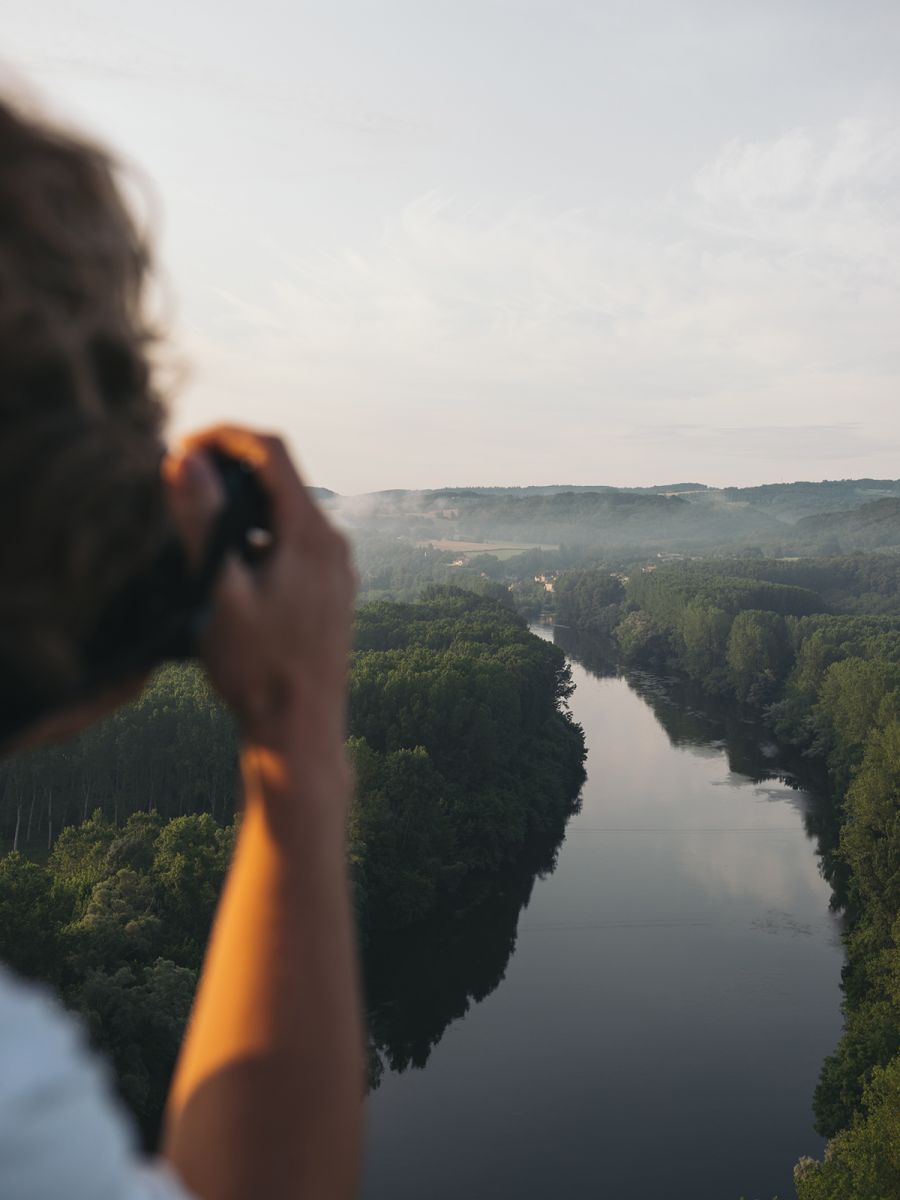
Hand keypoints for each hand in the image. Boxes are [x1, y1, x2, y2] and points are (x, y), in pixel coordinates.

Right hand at [164, 426, 355, 755]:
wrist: (300, 729)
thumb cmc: (256, 668)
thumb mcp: (218, 592)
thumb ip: (202, 521)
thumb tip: (184, 459)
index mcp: (310, 535)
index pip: (272, 450)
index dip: (224, 436)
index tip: (182, 447)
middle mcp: (333, 543)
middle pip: (283, 476)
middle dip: (231, 467)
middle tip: (180, 479)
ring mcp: (338, 567)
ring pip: (288, 511)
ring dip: (245, 504)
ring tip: (199, 522)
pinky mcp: (333, 589)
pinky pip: (297, 541)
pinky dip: (262, 534)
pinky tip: (232, 564)